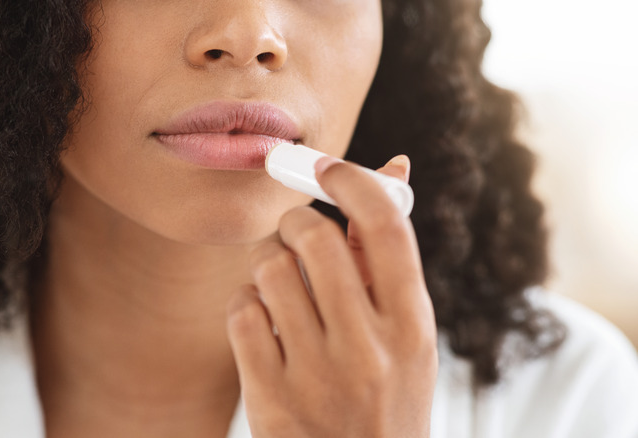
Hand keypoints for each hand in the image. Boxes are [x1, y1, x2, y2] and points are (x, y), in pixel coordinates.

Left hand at [227, 156, 437, 437]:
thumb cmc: (383, 397)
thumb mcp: (405, 336)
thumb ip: (388, 257)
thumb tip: (392, 166)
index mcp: (413, 327)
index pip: (386, 227)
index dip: (351, 180)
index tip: (325, 166)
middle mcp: (370, 351)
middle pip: (316, 237)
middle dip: (295, 222)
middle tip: (294, 234)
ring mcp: (317, 377)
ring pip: (270, 268)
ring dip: (267, 263)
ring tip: (280, 286)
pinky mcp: (271, 397)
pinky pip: (242, 310)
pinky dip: (247, 304)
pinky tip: (263, 323)